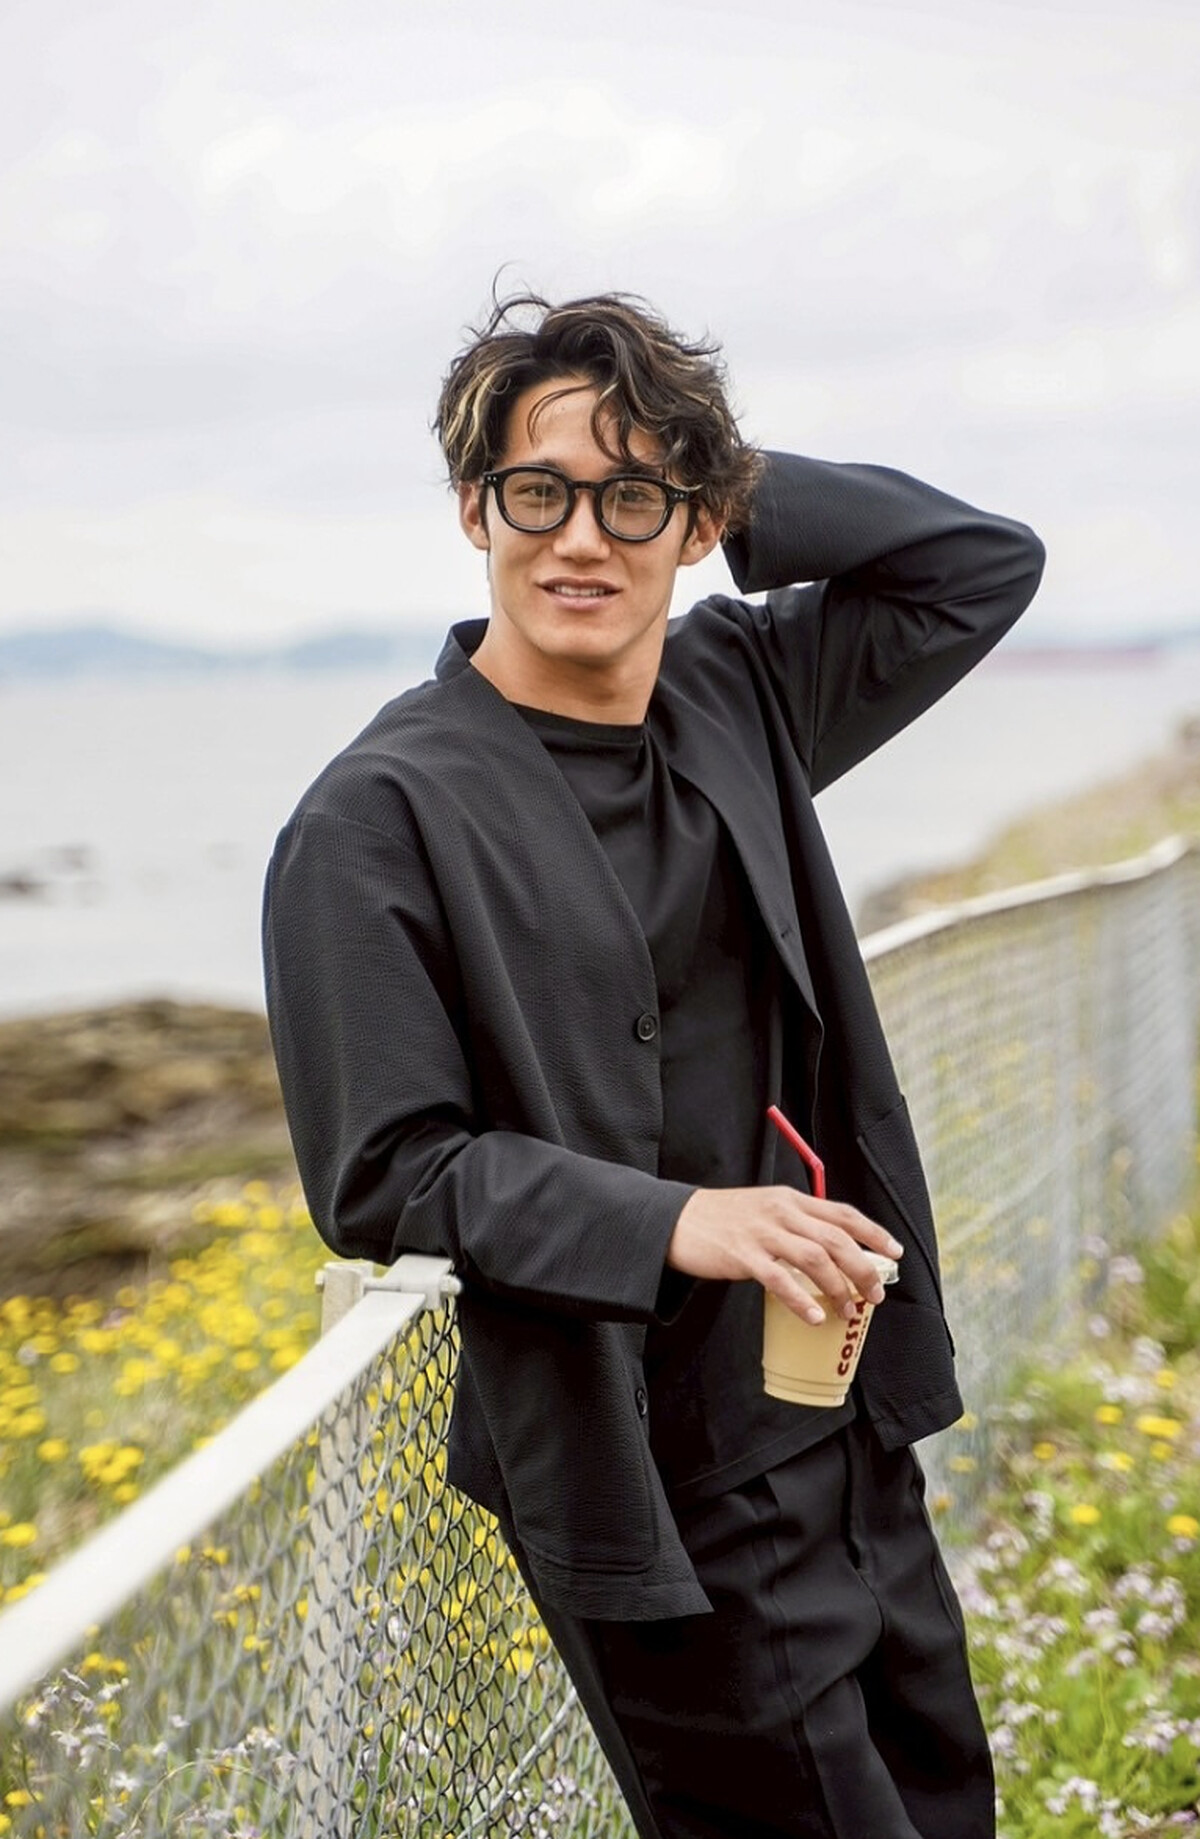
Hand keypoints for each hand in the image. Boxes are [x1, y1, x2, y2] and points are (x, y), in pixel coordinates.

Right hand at [667, 1186, 902, 1324]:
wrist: (679, 1221)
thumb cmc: (725, 1219)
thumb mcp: (766, 1209)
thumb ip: (796, 1224)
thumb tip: (831, 1254)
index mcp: (791, 1200)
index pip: (842, 1213)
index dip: (873, 1233)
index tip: (895, 1252)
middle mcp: (782, 1212)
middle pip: (836, 1239)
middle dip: (863, 1268)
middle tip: (875, 1294)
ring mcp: (763, 1233)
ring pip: (815, 1258)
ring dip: (839, 1288)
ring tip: (849, 1311)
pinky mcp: (743, 1255)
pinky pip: (780, 1280)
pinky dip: (802, 1300)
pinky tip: (816, 1317)